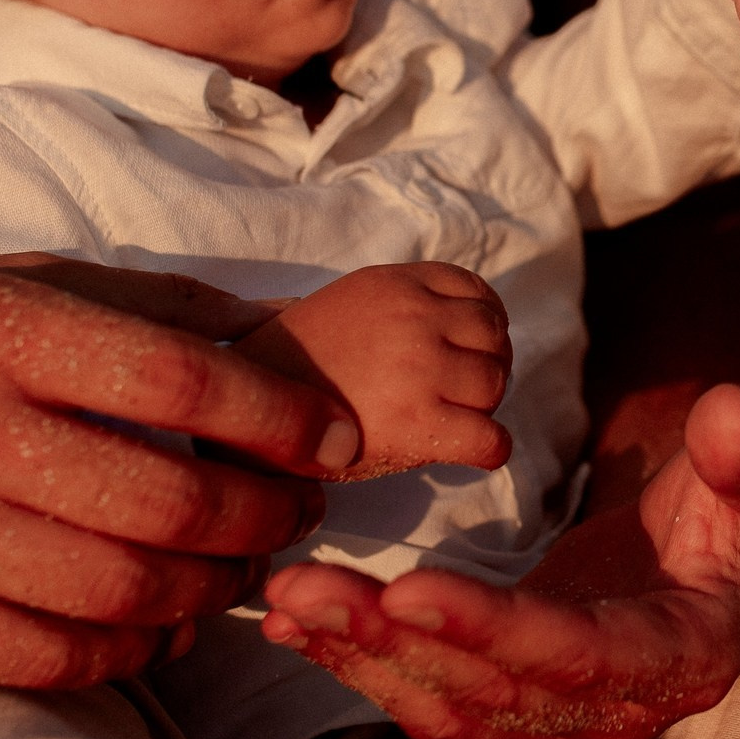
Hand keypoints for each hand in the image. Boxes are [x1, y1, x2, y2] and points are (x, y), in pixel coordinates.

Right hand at [0, 256, 358, 687]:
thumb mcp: (4, 281)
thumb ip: (143, 304)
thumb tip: (275, 330)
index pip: (183, 381)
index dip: (283, 419)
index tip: (338, 440)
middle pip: (166, 501)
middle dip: (262, 518)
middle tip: (292, 516)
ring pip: (121, 591)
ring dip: (209, 591)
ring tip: (235, 569)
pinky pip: (50, 660)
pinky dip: (132, 654)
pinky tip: (161, 626)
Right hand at [232, 263, 512, 478]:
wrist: (242, 416)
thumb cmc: (292, 367)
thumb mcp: (345, 304)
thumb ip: (399, 303)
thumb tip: (449, 317)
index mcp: (396, 284)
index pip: (478, 293)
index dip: (483, 326)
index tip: (469, 350)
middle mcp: (415, 319)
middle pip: (495, 338)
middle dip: (486, 365)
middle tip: (458, 393)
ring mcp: (422, 370)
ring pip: (496, 384)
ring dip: (483, 406)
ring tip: (451, 419)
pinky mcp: (422, 426)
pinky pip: (492, 438)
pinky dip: (490, 450)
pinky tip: (469, 453)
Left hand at [260, 382, 739, 738]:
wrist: (722, 571)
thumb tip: (733, 412)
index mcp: (679, 657)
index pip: (576, 653)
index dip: (492, 627)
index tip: (409, 589)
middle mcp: (613, 710)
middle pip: (488, 688)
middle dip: (390, 640)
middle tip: (307, 586)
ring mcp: (556, 718)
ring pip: (444, 702)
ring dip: (359, 655)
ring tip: (288, 599)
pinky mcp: (511, 703)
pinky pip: (428, 695)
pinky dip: (361, 662)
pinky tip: (299, 621)